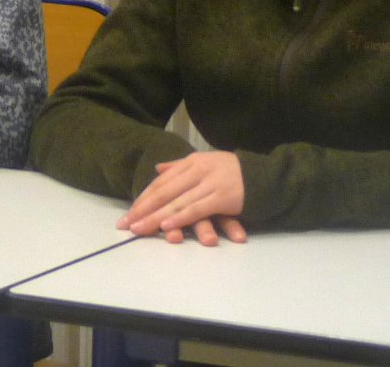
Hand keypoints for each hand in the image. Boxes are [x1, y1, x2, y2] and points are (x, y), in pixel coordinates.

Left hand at [119, 151, 246, 245]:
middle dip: (143, 209)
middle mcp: (198, 170)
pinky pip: (196, 209)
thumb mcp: (204, 162)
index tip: (128, 214)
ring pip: (177, 202)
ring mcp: (210, 183)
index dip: (143, 198)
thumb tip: (157, 168)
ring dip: (155, 217)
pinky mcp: (222, 197)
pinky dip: (180, 218)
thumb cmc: (230, 172)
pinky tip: (166, 226)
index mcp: (191, 162)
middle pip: (165, 192)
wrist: (262, 176)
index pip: (161, 182)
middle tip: (126, 224)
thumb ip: (180, 166)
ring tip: (139, 229)